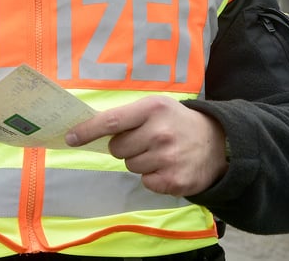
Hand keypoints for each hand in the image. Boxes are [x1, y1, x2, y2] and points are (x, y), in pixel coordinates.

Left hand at [65, 95, 227, 196]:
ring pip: (129, 166)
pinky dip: (152, 176)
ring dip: (140, 161)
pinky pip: (145, 181)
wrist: (218, 143)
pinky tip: (168, 166)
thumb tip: (88, 128)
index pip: (110, 122)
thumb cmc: (177, 122)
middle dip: (125, 146)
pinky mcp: (173, 181)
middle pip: (117, 148)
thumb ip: (127, 116)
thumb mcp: (156, 107)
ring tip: (160, 152)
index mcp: (152, 109)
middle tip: (145, 140)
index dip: (87, 131)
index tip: (69, 138)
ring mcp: (167, 158)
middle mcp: (159, 132)